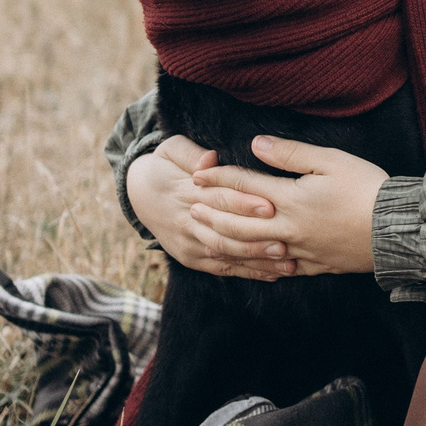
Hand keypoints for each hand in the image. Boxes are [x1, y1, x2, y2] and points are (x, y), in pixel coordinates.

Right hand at [125, 137, 293, 279]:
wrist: (138, 194)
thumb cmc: (164, 166)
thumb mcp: (171, 150)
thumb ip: (190, 153)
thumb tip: (209, 158)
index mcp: (186, 192)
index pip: (218, 199)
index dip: (243, 203)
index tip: (269, 206)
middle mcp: (187, 223)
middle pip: (225, 233)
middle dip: (256, 240)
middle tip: (286, 244)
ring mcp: (189, 245)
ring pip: (226, 255)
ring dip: (257, 261)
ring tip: (287, 263)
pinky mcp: (192, 259)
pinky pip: (222, 268)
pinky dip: (248, 272)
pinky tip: (273, 275)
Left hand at [191, 137, 385, 276]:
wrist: (396, 230)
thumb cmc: (367, 189)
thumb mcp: (331, 160)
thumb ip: (290, 154)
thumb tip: (255, 144)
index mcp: (291, 199)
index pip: (244, 185)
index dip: (218, 178)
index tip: (198, 174)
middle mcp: (288, 228)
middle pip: (238, 222)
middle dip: (212, 213)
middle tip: (191, 207)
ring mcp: (299, 251)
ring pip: (250, 250)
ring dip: (224, 241)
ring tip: (207, 234)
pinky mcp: (313, 265)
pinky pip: (275, 269)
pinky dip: (254, 266)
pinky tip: (244, 263)